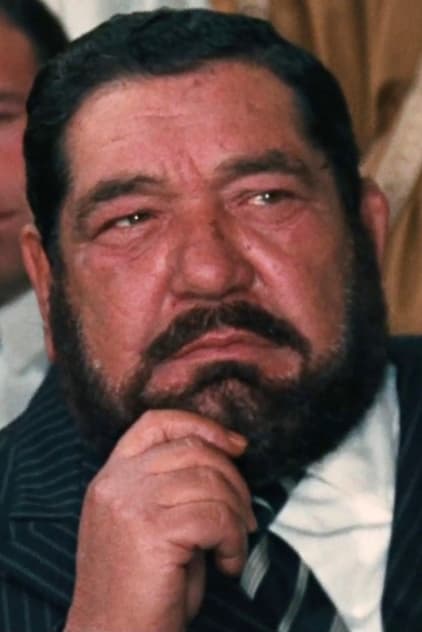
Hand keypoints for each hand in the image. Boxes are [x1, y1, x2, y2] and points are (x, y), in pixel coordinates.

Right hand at [64, 410, 255, 631]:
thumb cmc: (140, 589)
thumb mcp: (151, 524)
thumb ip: (175, 487)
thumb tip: (230, 457)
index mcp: (112, 476)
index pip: (156, 422)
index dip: (202, 425)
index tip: (236, 445)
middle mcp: (117, 482)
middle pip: (194, 449)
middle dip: (234, 479)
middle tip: (246, 517)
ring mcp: (130, 503)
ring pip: (210, 482)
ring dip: (237, 514)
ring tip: (234, 546)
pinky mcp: (151, 530)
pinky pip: (215, 517)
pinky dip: (234, 541)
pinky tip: (228, 565)